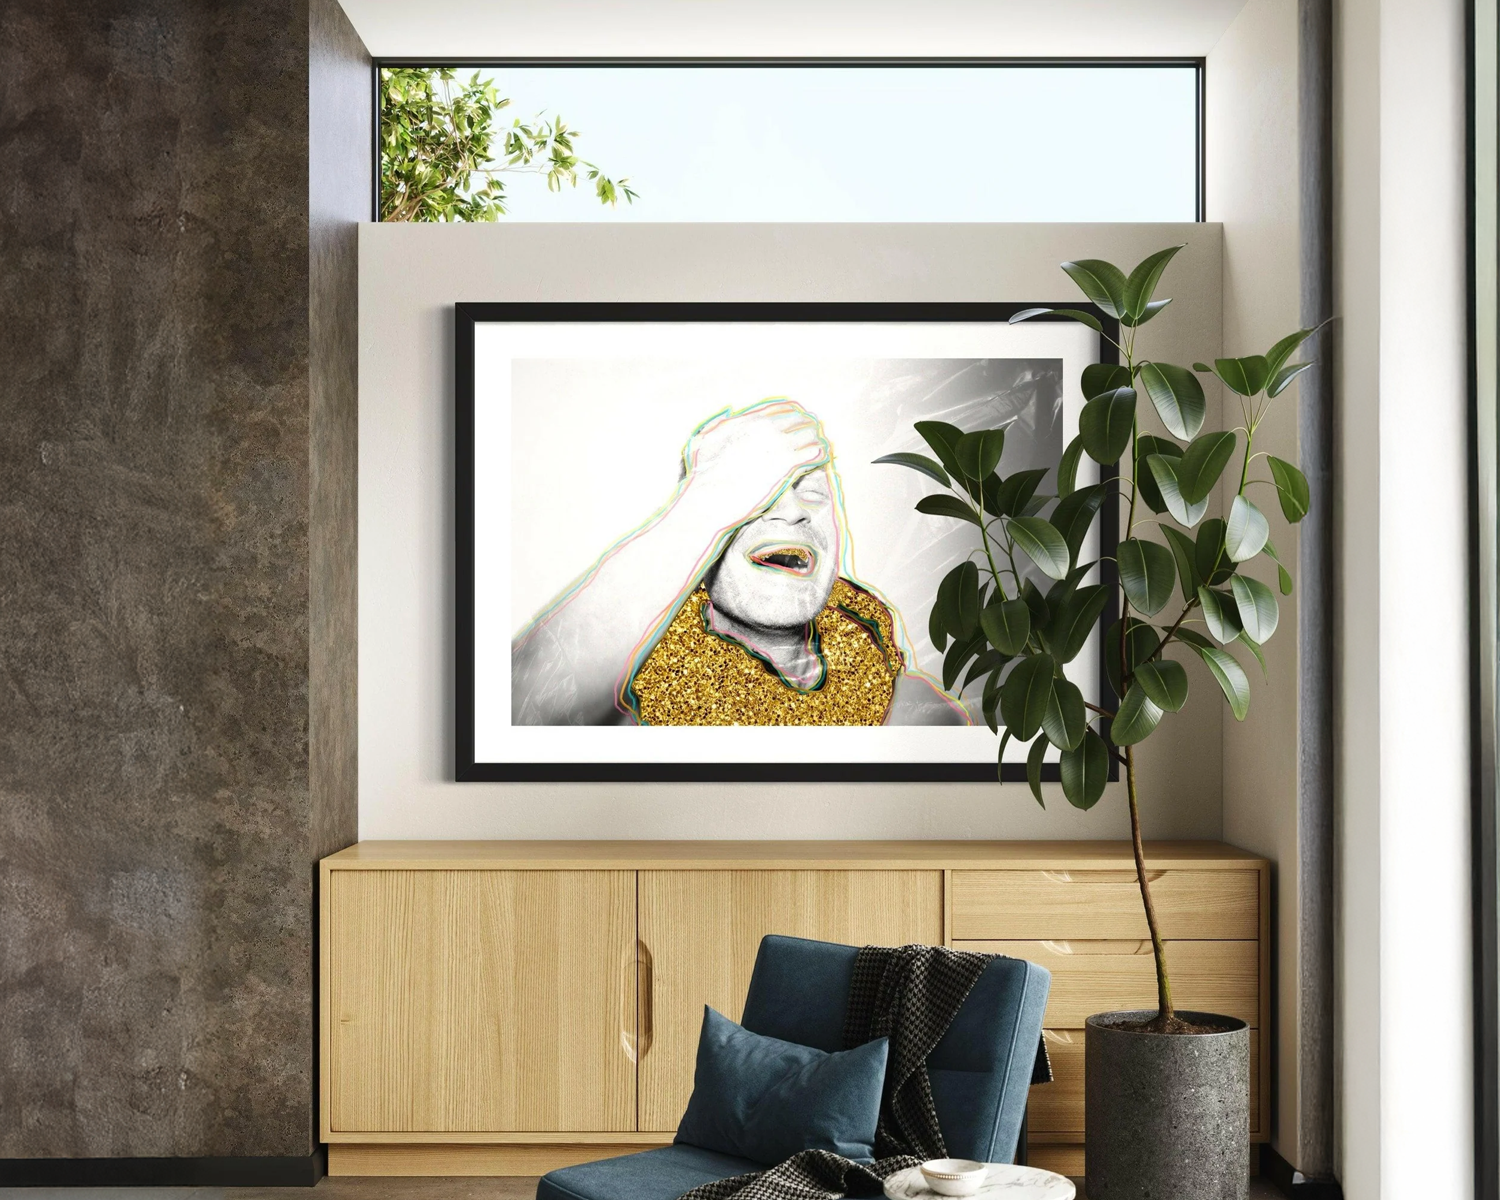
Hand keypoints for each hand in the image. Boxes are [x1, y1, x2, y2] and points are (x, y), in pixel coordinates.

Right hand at [680, 401, 830, 530]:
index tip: (802, 419)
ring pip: (811, 435)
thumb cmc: (706, 473)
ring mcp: (779, 446)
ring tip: (821, 445)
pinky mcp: (788, 466)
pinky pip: (814, 454)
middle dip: (809, 425)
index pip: (783, 409)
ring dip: (817, 439)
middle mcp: (767, 429)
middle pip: (800, 419)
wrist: (712, 496)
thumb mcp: (708, 438)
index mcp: (751, 421)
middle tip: (815, 432)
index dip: (796, 414)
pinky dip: (820, 454)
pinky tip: (823, 458)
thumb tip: (731, 413)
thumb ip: (722, 424)